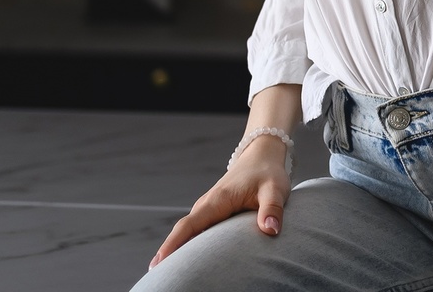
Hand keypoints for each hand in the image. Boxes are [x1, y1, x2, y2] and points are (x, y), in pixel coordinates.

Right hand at [148, 136, 290, 268]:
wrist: (263, 155)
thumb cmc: (268, 172)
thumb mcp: (274, 189)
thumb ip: (272, 209)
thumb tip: (271, 230)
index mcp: (217, 200)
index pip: (189, 225)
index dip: (172, 245)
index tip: (158, 264)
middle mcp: (207, 204)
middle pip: (184, 232)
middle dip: (170, 254)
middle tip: (161, 278)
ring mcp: (209, 208)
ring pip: (190, 232)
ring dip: (179, 250)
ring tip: (171, 275)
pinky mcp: (214, 212)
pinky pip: (198, 230)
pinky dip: (190, 244)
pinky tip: (190, 261)